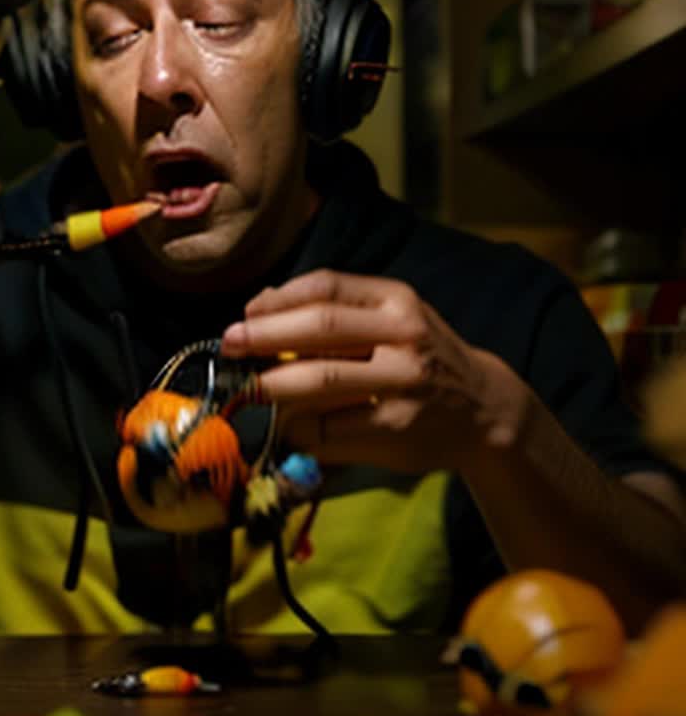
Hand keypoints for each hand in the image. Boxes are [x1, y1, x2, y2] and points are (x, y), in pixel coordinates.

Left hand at [220, 269, 530, 473]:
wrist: (484, 408)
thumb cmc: (420, 357)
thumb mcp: (390, 317)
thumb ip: (336, 307)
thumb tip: (261, 303)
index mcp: (397, 300)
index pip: (326, 287)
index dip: (277, 300)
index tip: (244, 313)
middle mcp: (404, 336)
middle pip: (320, 329)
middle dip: (264, 336)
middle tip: (229, 345)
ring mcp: (403, 384)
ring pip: (320, 381)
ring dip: (273, 385)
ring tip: (248, 389)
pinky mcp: (396, 428)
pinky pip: (330, 428)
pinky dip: (299, 428)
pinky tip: (288, 425)